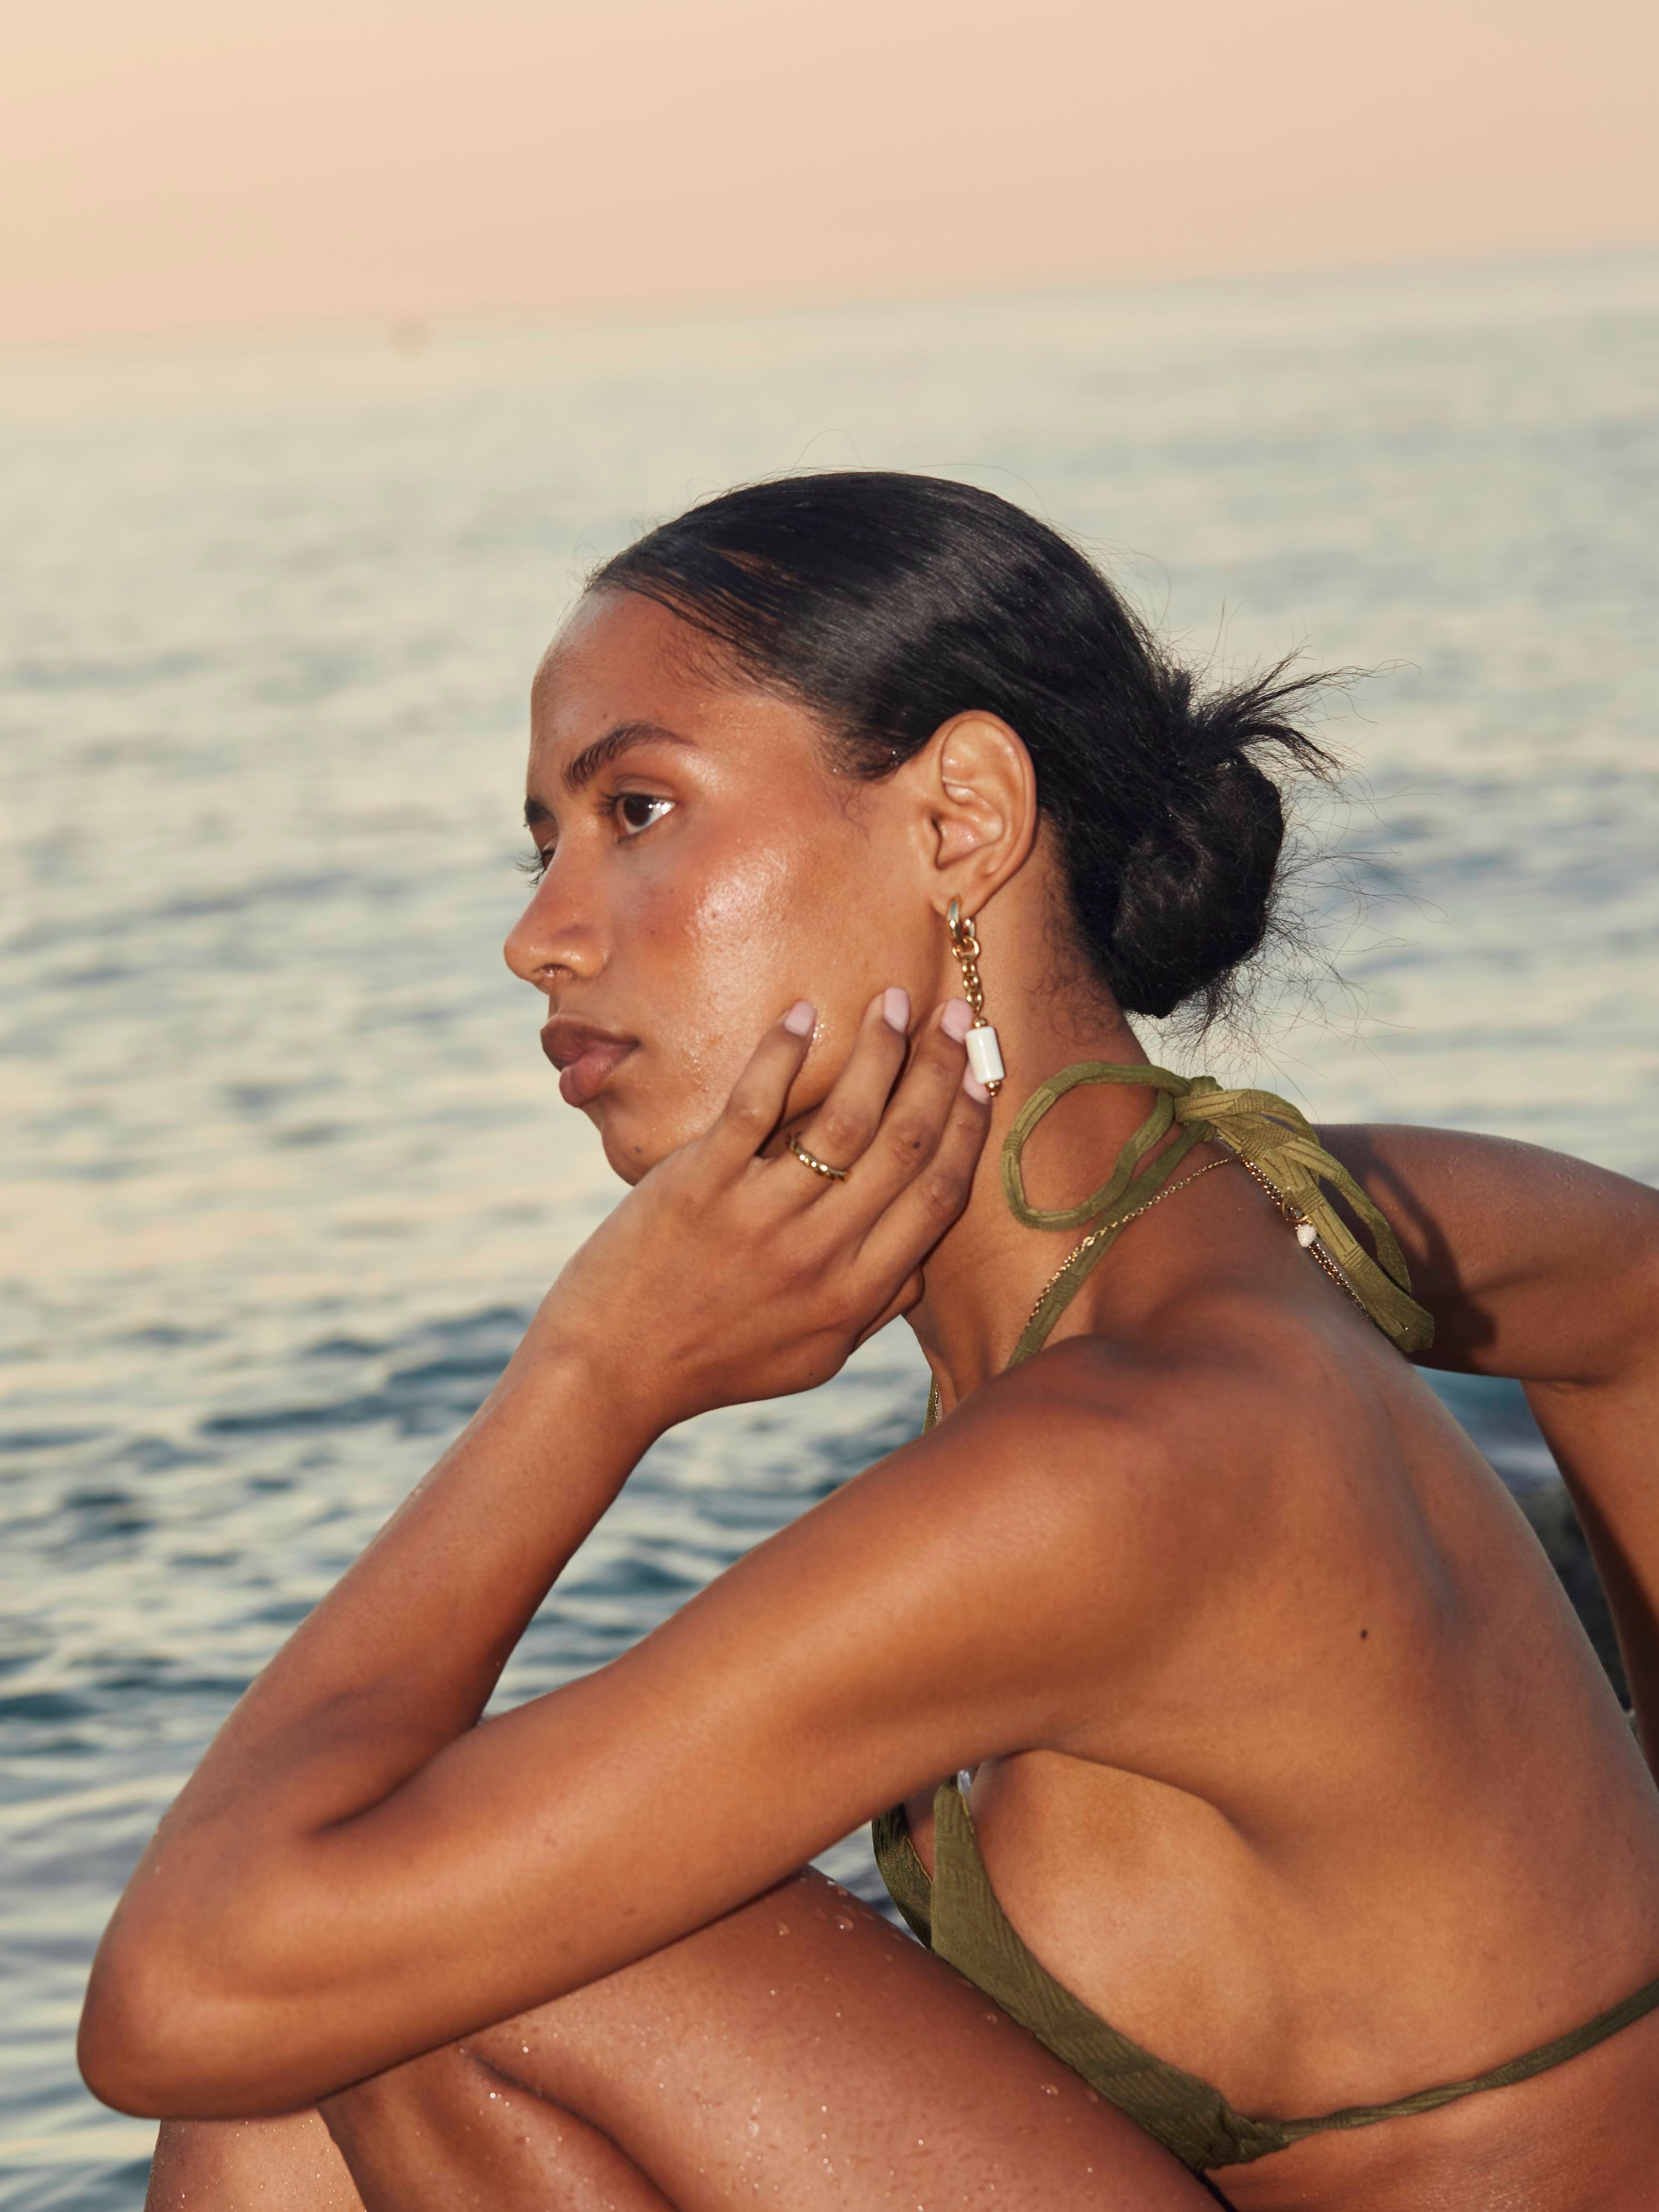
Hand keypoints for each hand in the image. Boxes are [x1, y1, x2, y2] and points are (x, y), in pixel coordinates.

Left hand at [521, 991, 989, 1434]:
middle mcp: (819, 1255)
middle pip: (904, 1145)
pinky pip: (754, 1106)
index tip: (983, 1079)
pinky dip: (782, 1056)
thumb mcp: (814, 1356)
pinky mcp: (699, 1186)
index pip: (937, 1195)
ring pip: (845, 1119)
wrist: (611, 1370)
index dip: (968, 1129)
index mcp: (856, 1294)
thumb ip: (876, 1308)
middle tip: (955, 1016)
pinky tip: (804, 1015)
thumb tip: (925, 1260)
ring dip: (879, 1052)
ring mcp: (759, 1218)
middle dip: (940, 1072)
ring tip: (892, 1003)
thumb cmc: (715, 1360)